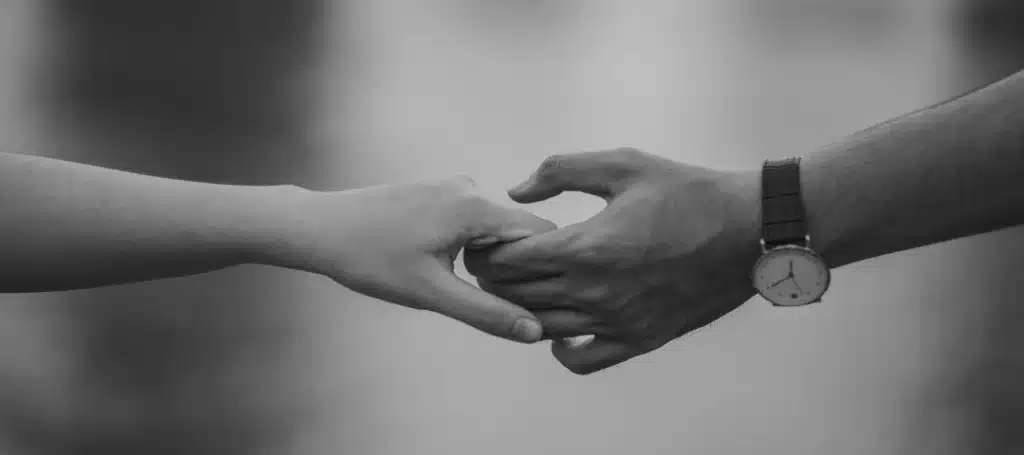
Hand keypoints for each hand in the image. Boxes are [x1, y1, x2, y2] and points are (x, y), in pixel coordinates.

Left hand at [275, 175, 556, 342]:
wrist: (319, 227)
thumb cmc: (369, 258)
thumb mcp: (431, 293)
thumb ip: (487, 312)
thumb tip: (534, 332)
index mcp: (476, 205)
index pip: (542, 234)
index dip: (545, 270)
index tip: (535, 302)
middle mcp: (470, 187)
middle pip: (520, 232)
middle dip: (516, 268)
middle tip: (495, 303)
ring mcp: (453, 187)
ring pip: (495, 229)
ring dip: (492, 260)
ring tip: (461, 286)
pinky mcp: (437, 193)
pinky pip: (474, 221)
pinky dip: (472, 247)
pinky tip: (444, 269)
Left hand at [464, 148, 761, 373]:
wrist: (749, 231)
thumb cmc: (687, 192)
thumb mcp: (623, 164)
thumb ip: (561, 171)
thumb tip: (516, 191)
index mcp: (587, 247)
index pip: (509, 261)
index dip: (488, 251)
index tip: (487, 241)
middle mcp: (595, 292)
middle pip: (517, 296)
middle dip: (495, 278)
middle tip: (493, 263)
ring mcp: (617, 321)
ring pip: (541, 327)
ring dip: (520, 309)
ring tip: (521, 288)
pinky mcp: (639, 340)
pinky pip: (582, 360)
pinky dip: (560, 349)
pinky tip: (561, 327)